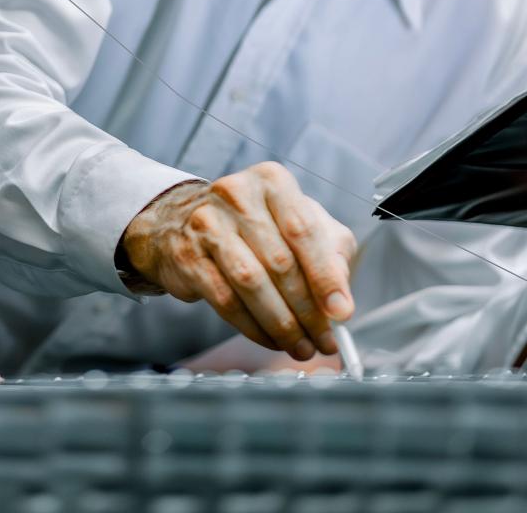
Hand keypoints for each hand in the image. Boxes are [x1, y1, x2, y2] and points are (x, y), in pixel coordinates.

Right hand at [120, 163, 356, 360]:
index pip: (303, 230)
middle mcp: (237, 195)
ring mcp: (207, 224)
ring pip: (251, 283)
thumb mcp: (300, 222)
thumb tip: (340, 301)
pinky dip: (253, 328)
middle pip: (279, 262)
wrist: (185, 220)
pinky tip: (271, 339)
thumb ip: (330, 253)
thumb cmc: (254, 223)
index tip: (341, 312)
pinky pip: (226, 301)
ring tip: (300, 346)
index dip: (325, 276)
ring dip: (282, 325)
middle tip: (324, 340)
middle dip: (307, 311)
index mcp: (272, 181)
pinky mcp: (189, 257)